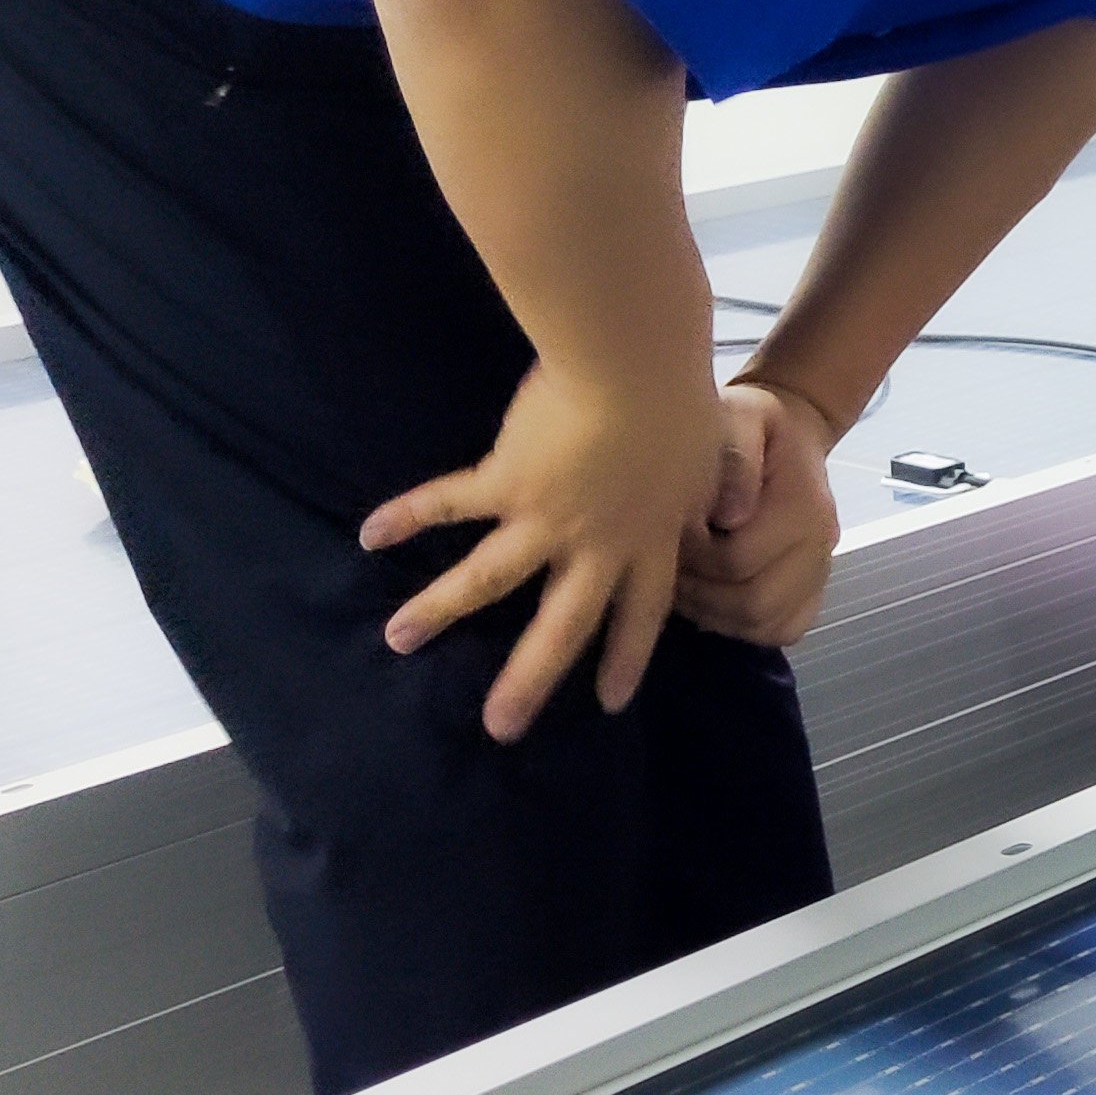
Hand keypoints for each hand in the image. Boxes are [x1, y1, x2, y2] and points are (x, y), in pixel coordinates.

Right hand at [361, 360, 724, 740]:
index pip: (643, 613)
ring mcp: (548, 518)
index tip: (609, 703)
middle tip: (501, 728)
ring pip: (489, 580)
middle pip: (562, 626)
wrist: (640, 366)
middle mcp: (597, 543)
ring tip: (397, 641)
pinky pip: (448, 503)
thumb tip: (726, 519)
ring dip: (440, 611)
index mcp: (651, 539)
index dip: (626, 656)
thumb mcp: (715, 457)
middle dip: (530, 680)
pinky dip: (408, 515)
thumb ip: (714, 492)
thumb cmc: (683, 399)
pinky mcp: (507, 481)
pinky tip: (370, 534)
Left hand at [678, 380, 845, 646]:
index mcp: (803, 506)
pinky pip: (783, 630)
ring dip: (715, 613)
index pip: (737, 561)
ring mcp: (820, 572)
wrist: (795, 431)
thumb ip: (736, 456)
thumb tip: (730, 517)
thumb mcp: (740, 417)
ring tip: (688, 582)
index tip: (670, 532)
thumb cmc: (754, 424)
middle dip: (700, 593)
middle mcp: (820, 546)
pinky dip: (743, 626)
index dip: (692, 556)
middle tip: (671, 565)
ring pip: (764, 624)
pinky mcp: (813, 589)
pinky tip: (716, 600)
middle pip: (752, 604)